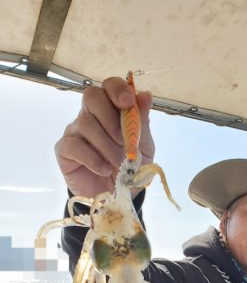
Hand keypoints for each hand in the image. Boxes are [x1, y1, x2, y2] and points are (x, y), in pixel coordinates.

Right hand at [55, 77, 154, 197]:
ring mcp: (75, 131)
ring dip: (106, 146)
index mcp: (111, 110)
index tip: (128, 103)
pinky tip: (104, 170)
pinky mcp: (65, 150)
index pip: (109, 86)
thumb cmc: (130, 167)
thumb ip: (142, 122)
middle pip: (91, 96)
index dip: (117, 90)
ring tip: (118, 164)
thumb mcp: (144, 147)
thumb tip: (146, 95)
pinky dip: (92, 159)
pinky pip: (74, 146)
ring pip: (85, 123)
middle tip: (123, 140)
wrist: (117, 196)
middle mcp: (90, 115)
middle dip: (110, 117)